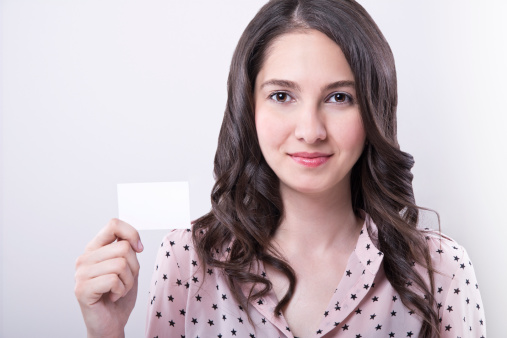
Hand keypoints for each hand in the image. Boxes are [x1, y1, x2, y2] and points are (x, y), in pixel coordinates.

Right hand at [75, 219, 142, 337]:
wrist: (111, 323)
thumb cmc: (120, 295)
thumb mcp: (128, 266)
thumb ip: (127, 249)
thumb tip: (132, 240)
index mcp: (94, 249)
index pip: (113, 224)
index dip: (131, 234)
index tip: (138, 249)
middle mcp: (84, 258)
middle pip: (123, 247)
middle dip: (134, 267)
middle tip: (125, 281)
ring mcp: (81, 274)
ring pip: (121, 264)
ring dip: (128, 281)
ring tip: (119, 290)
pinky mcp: (82, 289)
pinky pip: (113, 279)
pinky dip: (121, 290)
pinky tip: (113, 297)